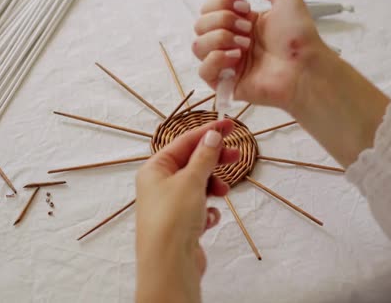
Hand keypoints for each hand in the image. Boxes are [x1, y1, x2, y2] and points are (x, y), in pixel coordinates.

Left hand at [135, 119, 239, 302]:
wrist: (169, 266)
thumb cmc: (172, 219)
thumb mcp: (191, 180)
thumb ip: (204, 156)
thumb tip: (212, 135)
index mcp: (154, 169)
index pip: (184, 142)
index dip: (208, 131)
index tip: (229, 124)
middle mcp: (158, 186)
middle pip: (192, 163)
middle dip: (214, 160)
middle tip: (236, 156)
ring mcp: (170, 206)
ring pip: (197, 187)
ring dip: (213, 187)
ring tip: (223, 193)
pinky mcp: (180, 226)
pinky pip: (199, 209)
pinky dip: (208, 211)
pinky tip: (209, 219)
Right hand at [194, 0, 390, 166]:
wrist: (304, 67)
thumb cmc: (299, 38)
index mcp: (241, 22)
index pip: (210, 8)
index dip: (222, 3)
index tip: (245, 7)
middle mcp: (231, 42)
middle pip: (200, 25)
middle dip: (222, 21)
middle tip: (248, 30)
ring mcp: (227, 63)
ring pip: (198, 45)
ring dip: (220, 39)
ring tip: (244, 46)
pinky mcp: (225, 83)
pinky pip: (203, 69)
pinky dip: (216, 59)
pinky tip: (236, 58)